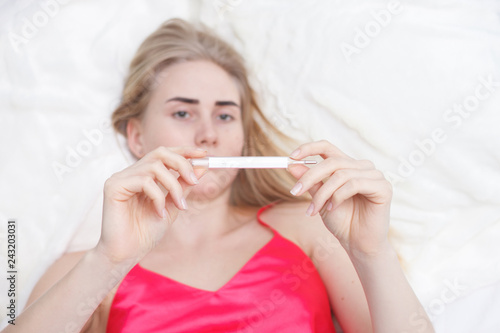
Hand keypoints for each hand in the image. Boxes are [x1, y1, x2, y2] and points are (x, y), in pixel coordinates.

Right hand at [96, 146, 206, 263]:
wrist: (126, 254)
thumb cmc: (145, 233)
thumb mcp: (172, 206)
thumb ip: (184, 186)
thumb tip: (202, 166)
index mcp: (143, 175)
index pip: (164, 154)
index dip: (184, 151)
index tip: (204, 153)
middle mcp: (130, 173)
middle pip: (160, 153)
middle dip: (182, 164)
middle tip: (195, 181)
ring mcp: (120, 178)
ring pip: (155, 168)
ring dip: (173, 186)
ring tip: (179, 206)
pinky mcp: (113, 186)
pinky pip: (144, 181)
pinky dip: (158, 197)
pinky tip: (159, 213)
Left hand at [287, 140, 392, 256]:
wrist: (358, 244)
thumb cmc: (341, 221)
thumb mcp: (320, 199)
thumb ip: (310, 182)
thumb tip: (291, 165)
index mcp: (347, 166)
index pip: (327, 147)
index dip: (309, 148)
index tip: (291, 157)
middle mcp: (362, 167)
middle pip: (331, 162)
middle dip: (309, 177)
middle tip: (294, 191)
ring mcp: (374, 175)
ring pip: (340, 174)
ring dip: (323, 193)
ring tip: (314, 209)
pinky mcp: (383, 187)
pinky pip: (354, 184)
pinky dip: (338, 196)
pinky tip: (333, 208)